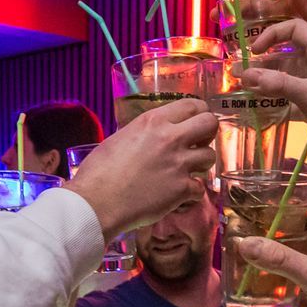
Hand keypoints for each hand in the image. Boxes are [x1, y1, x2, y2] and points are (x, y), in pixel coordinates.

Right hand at [64, 99, 219, 238]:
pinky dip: (191, 192)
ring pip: (210, 156)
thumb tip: (153, 138)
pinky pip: (200, 187)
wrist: (96, 202)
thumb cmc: (99, 172)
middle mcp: (170, 138)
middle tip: (198, 143)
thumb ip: (144, 134)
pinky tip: (179, 194)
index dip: (198, 113)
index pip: (192, 104)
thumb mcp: (121, 138)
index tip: (195, 122)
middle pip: (210, 123)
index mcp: (153, 121)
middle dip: (208, 133)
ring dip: (201, 164)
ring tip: (186, 170)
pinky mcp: (181, 188)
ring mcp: (178, 163)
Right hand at [232, 213, 306, 306]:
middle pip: (301, 241)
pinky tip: (261, 297)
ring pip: (298, 269)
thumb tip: (243, 243)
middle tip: (245, 237)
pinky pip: (299, 293)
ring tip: (246, 264)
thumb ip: (279, 259)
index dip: (291, 207)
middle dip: (276, 240)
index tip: (262, 206)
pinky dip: (283, 295)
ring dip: (277, 269)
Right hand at [237, 17, 306, 147]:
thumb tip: (245, 75)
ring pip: (287, 73)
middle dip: (263, 59)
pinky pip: (290, 93)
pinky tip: (258, 105)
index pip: (294, 28)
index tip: (254, 50)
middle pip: (287, 52)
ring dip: (266, 79)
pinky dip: (275, 97)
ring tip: (242, 87)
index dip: (273, 34)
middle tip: (240, 70)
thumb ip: (277, 84)